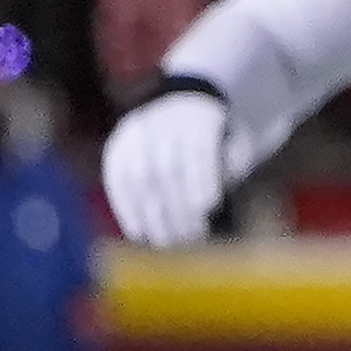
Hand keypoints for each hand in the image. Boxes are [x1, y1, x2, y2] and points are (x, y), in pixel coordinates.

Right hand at [99, 87, 238, 246]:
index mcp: (197, 118)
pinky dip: (126, 209)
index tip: (208, 207)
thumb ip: (234, 161)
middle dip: (179, 206)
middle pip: (166, 167)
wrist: (178, 109)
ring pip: (139, 177)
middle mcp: (162, 121)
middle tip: (191, 236)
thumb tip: (216, 191)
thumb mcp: (235, 141)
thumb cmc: (216, 138)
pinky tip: (139, 233)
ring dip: (153, 214)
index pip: (197, 149)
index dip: (201, 179)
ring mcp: (134, 135)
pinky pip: (116, 180)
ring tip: (168, 242)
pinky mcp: (115, 149)